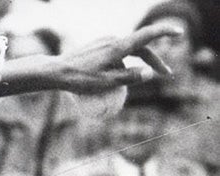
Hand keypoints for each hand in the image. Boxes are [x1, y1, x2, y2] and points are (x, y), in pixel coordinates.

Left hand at [55, 24, 177, 93]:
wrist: (54, 72)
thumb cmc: (79, 80)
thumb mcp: (106, 83)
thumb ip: (129, 78)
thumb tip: (150, 73)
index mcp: (118, 47)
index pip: (148, 35)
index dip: (165, 32)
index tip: (179, 32)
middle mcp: (113, 41)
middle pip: (141, 48)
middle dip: (155, 60)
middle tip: (166, 75)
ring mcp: (105, 43)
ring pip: (129, 52)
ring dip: (138, 64)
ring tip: (139, 84)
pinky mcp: (98, 47)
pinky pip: (116, 55)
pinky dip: (124, 65)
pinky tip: (118, 80)